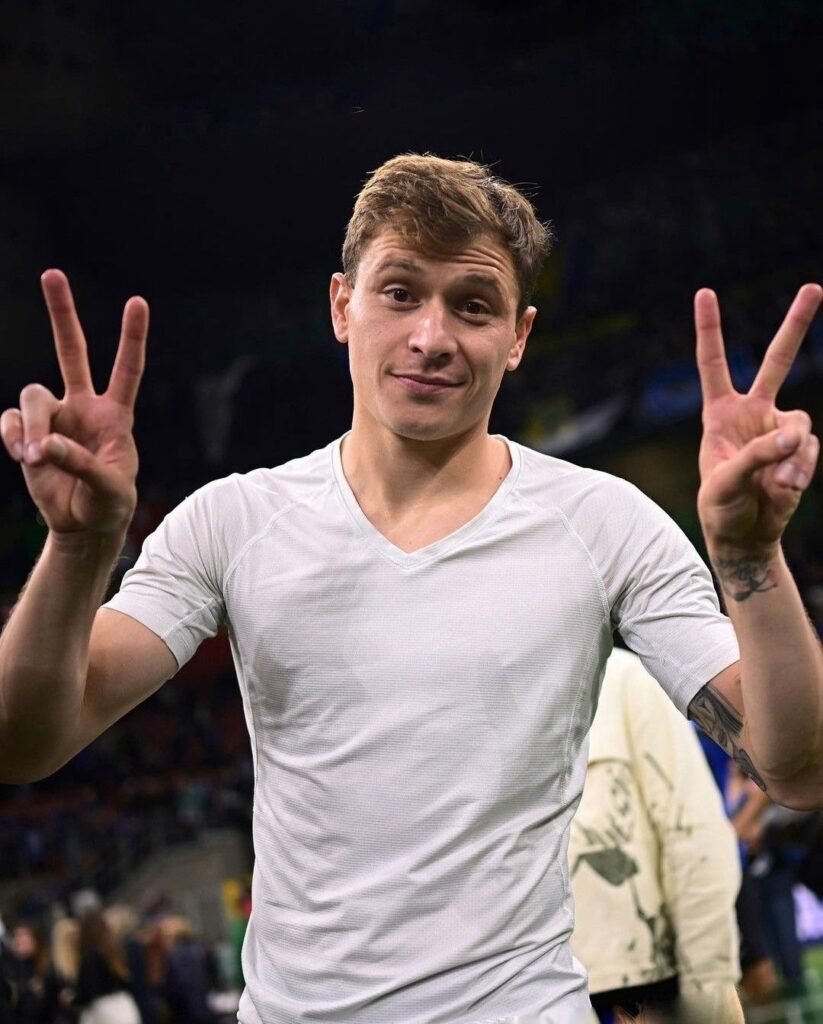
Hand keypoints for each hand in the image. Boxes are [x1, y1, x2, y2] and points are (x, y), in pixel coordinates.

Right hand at [0, 270, 147, 537]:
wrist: (84, 525)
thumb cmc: (109, 504)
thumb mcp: (109, 488)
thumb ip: (81, 464)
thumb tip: (44, 446)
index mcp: (115, 414)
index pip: (127, 369)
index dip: (132, 336)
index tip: (138, 301)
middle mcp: (83, 406)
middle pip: (71, 351)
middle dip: (62, 314)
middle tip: (52, 273)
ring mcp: (54, 417)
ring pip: (33, 396)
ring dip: (32, 425)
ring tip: (37, 459)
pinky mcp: (28, 433)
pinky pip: (12, 421)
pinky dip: (14, 437)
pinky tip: (26, 458)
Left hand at [695, 283, 820, 555]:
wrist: (745, 534)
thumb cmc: (721, 506)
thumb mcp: (725, 481)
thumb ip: (757, 454)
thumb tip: (796, 436)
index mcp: (719, 413)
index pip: (714, 363)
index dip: (710, 329)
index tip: (705, 292)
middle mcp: (752, 413)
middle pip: (778, 361)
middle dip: (797, 325)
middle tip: (812, 288)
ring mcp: (779, 429)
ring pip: (800, 423)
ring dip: (792, 454)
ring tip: (781, 482)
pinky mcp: (800, 450)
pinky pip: (809, 450)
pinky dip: (801, 469)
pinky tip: (786, 487)